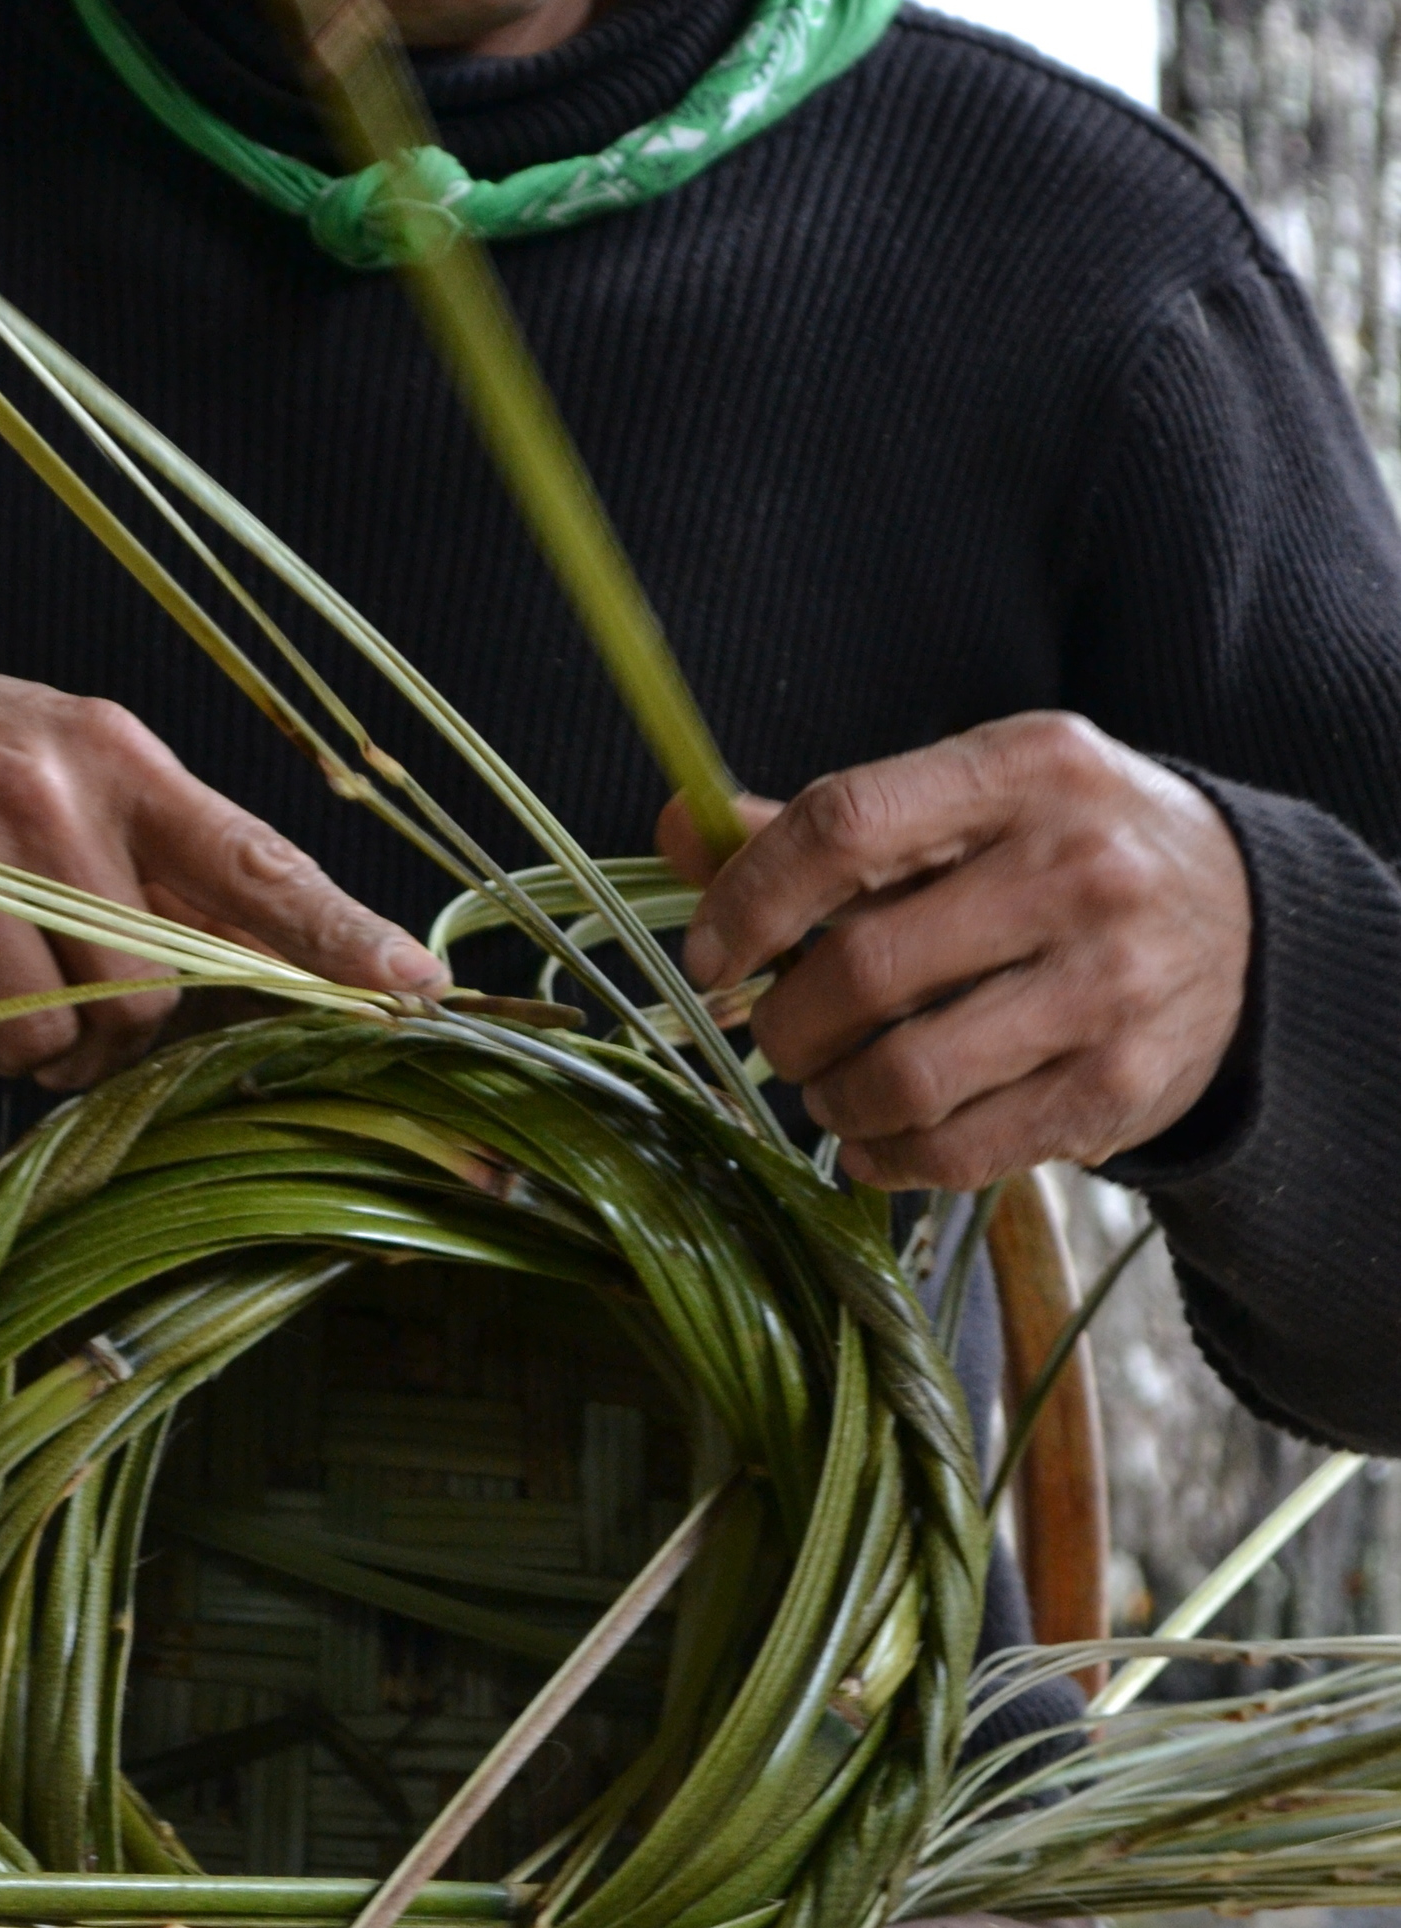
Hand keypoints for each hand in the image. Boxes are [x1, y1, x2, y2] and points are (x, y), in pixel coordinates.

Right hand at [0, 649, 445, 1091]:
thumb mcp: (70, 770)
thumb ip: (167, 861)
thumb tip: (288, 965)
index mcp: (120, 762)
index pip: (255, 862)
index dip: (341, 938)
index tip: (416, 991)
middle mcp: (47, 799)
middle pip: (144, 994)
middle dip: (109, 1033)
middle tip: (55, 999)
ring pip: (46, 1035)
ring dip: (18, 1049)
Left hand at [657, 714, 1251, 1189]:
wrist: (1246, 919)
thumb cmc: (1065, 850)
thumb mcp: (972, 800)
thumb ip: (832, 826)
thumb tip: (682, 825)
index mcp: (1023, 770)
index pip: (846, 825)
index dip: (750, 898)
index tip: (713, 954)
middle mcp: (1078, 867)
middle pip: (865, 965)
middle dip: (786, 1021)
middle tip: (774, 1034)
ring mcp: (1109, 982)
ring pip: (907, 1073)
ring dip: (830, 1099)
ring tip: (826, 1088)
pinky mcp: (1121, 1084)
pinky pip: (964, 1146)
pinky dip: (890, 1158)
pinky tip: (872, 1141)